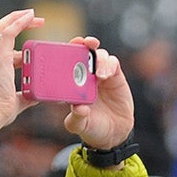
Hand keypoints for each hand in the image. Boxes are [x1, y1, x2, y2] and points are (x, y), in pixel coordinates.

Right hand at [0, 8, 38, 145]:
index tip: (32, 40)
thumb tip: (40, 94)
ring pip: (2, 27)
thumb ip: (28, 93)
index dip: (17, 40)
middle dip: (18, 22)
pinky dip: (19, 22)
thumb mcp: (18, 99)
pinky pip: (8, 32)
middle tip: (36, 20)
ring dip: (19, 19)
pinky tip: (30, 16)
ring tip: (34, 15)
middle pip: (0, 31)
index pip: (2, 44)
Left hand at [71, 37, 139, 151]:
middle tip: (85, 43)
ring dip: (99, 59)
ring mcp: (99, 75)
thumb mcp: (78, 125)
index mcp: (68, 83)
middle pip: (83, 52)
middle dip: (83, 44)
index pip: (64, 61)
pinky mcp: (115, 77)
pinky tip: (106, 74)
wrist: (111, 134)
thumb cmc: (90, 127)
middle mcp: (83, 76)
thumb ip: (77, 118)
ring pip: (99, 56)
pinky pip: (113, 64)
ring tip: (99, 74)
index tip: (61, 46)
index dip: (63, 51)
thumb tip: (80, 109)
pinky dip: (109, 65)